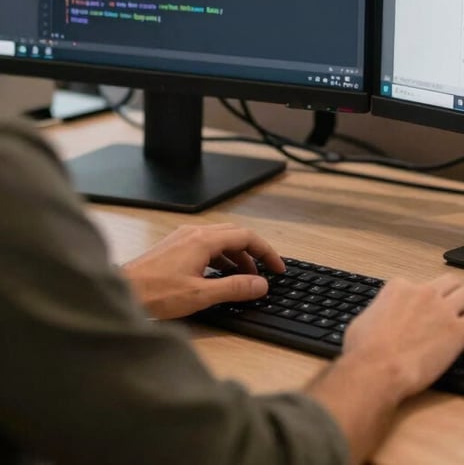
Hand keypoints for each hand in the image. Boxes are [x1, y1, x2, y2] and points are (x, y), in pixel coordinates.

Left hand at [121, 223, 284, 319]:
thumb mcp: (200, 295)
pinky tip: (218, 277)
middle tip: (263, 274)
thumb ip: (234, 288)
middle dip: (253, 254)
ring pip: (220, 240)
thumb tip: (260, 285)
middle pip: (235, 235)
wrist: (120, 292)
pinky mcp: (174, 247)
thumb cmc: (154, 294)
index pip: (246, 237)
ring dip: (236, 257)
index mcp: (204, 240)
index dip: (266, 252)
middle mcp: (194, 233)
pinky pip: (206, 246)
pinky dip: (220, 258)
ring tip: (242, 279)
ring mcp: (182, 238)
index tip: (277, 268)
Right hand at [306, 274, 463, 464]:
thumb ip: (375, 314)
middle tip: (460, 304)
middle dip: (456, 291)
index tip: (426, 310)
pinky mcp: (458, 330)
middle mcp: (423, 292)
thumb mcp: (362, 322)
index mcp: (399, 288)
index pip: (418, 283)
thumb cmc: (364, 352)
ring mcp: (442, 309)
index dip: (423, 297)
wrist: (377, 370)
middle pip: (450, 281)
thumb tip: (375, 319)